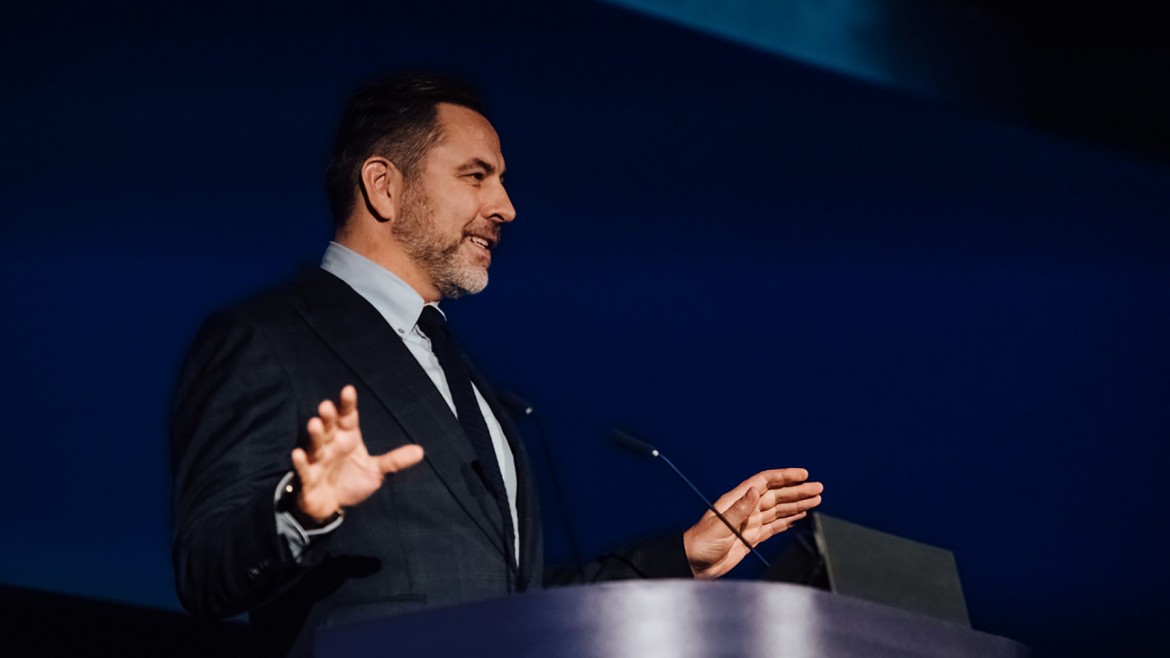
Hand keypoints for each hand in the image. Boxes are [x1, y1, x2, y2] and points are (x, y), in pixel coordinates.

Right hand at [290, 385, 424, 522]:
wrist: (330, 506)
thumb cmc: (350, 482)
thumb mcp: (375, 471)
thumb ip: (394, 460)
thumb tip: (421, 451)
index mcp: (347, 439)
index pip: (348, 418)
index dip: (347, 405)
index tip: (349, 390)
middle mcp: (331, 445)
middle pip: (329, 428)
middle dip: (328, 417)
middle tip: (327, 406)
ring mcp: (318, 461)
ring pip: (316, 445)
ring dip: (315, 435)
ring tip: (314, 423)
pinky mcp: (308, 479)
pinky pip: (304, 469)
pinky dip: (300, 462)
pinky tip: (298, 453)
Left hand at [682, 468, 822, 579]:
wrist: (692, 564)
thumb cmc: (699, 543)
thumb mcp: (720, 525)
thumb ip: (740, 509)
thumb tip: (755, 491)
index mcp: (737, 500)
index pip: (765, 482)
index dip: (784, 477)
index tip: (803, 475)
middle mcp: (746, 509)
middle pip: (776, 495)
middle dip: (797, 491)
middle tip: (818, 488)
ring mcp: (749, 523)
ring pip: (778, 509)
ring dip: (797, 504)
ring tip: (815, 500)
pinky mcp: (751, 538)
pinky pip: (774, 525)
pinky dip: (787, 520)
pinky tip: (799, 516)